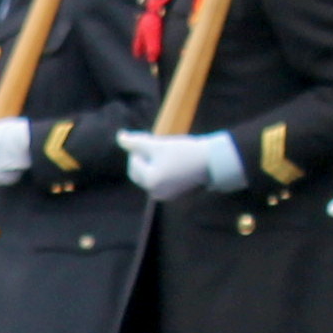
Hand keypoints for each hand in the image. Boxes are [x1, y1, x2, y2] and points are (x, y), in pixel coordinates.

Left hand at [120, 130, 236, 201]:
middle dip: (144, 157)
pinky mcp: (176, 194)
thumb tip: (119, 137)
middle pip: (140, 172)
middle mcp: (156, 193)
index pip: (134, 163)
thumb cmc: (185, 152)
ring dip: (153, 163)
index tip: (149, 137)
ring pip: (151, 176)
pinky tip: (173, 160)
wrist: (214, 162)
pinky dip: (163, 170)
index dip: (138, 149)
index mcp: (150, 182)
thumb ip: (136, 142)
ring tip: (165, 151)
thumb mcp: (158, 144)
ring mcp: (166, 195)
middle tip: (155, 143)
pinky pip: (162, 180)